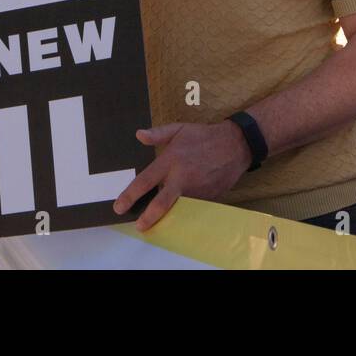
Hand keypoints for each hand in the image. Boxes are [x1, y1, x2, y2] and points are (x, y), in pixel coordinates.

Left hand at [112, 121, 252, 230]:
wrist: (235, 145)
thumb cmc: (204, 136)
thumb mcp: (179, 129)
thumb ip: (158, 134)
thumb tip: (138, 135)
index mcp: (171, 160)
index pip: (145, 181)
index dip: (130, 196)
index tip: (119, 207)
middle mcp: (181, 178)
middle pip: (161, 204)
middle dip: (147, 218)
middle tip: (139, 226)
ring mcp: (196, 190)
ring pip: (177, 209)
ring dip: (167, 217)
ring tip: (157, 221)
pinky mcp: (208, 198)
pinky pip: (192, 208)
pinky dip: (183, 212)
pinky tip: (178, 214)